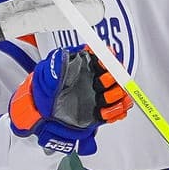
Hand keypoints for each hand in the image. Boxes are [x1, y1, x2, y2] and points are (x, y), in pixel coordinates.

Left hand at [11, 46, 129, 155]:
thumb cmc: (47, 92)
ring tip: (102, 104)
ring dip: (115, 98)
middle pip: (118, 74)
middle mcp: (98, 78)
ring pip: (121, 92)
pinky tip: (103, 114)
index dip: (107, 59)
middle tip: (100, 85)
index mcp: (86, 65)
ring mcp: (103, 94)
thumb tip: (62, 54)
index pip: (104, 56)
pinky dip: (115, 113)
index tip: (102, 64)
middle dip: (113, 80)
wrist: (47, 115)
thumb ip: (56, 65)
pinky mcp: (106, 109)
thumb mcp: (47, 75)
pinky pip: (120, 110)